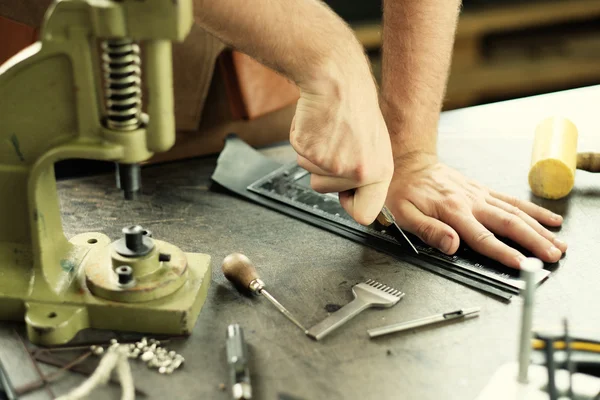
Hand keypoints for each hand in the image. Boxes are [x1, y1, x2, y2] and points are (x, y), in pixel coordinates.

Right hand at [290, 63, 393, 225]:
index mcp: (379, 172)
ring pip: (311, 174)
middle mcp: (357, 172)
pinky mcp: (309, 152)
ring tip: (329, 132)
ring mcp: (331, 164)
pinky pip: (299, 157)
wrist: (337, 80)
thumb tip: (356, 199)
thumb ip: (365, 174)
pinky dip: (304, 142)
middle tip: (338, 144)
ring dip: (315, 155)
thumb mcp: (374, 145)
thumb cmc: (355, 108)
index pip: (364, 214)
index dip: (350, 204)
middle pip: (326, 192)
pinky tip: (317, 126)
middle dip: (325, 171)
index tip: (347, 194)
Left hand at [386, 154, 566, 268]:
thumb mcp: (404, 214)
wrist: (411, 163)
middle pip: (509, 224)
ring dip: (539, 228)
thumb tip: (452, 245)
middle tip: (552, 256)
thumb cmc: (405, 190)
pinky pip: (512, 200)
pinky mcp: (483, 190)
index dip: (503, 253)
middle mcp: (471, 202)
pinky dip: (533, 210)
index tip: (522, 264)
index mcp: (453, 211)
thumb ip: (429, 231)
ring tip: (558, 243)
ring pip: (516, 212)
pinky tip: (549, 219)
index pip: (483, 238)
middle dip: (533, 241)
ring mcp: (480, 195)